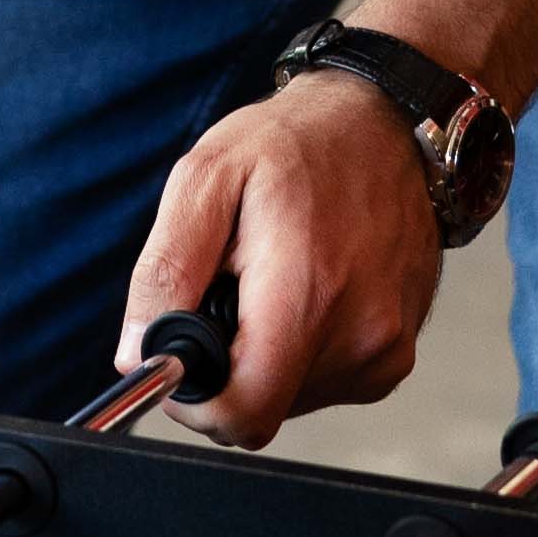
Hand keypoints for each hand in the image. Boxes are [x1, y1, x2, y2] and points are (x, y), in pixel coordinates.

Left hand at [116, 75, 442, 449]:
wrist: (386, 123)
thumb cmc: (298, 142)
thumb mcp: (206, 177)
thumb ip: (166, 269)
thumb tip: (139, 351)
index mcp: (306, 292)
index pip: (242, 413)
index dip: (195, 400)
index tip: (183, 356)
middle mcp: (358, 333)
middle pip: (261, 411)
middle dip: (226, 367)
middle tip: (229, 293)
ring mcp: (385, 349)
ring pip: (290, 399)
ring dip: (265, 356)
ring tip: (273, 282)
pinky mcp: (398, 353)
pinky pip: (326, 384)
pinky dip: (302, 352)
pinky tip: (309, 291)